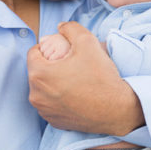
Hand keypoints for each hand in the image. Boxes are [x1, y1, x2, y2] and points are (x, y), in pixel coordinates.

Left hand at [27, 22, 144, 134]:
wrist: (116, 110)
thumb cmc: (100, 76)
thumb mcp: (87, 41)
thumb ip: (70, 28)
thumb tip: (60, 27)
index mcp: (39, 74)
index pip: (33, 52)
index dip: (47, 48)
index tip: (62, 51)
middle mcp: (36, 95)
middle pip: (37, 71)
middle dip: (49, 65)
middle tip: (70, 64)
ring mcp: (44, 111)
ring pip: (42, 88)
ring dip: (52, 82)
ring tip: (73, 79)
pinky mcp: (53, 122)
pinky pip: (50, 104)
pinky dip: (58, 98)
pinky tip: (75, 94)